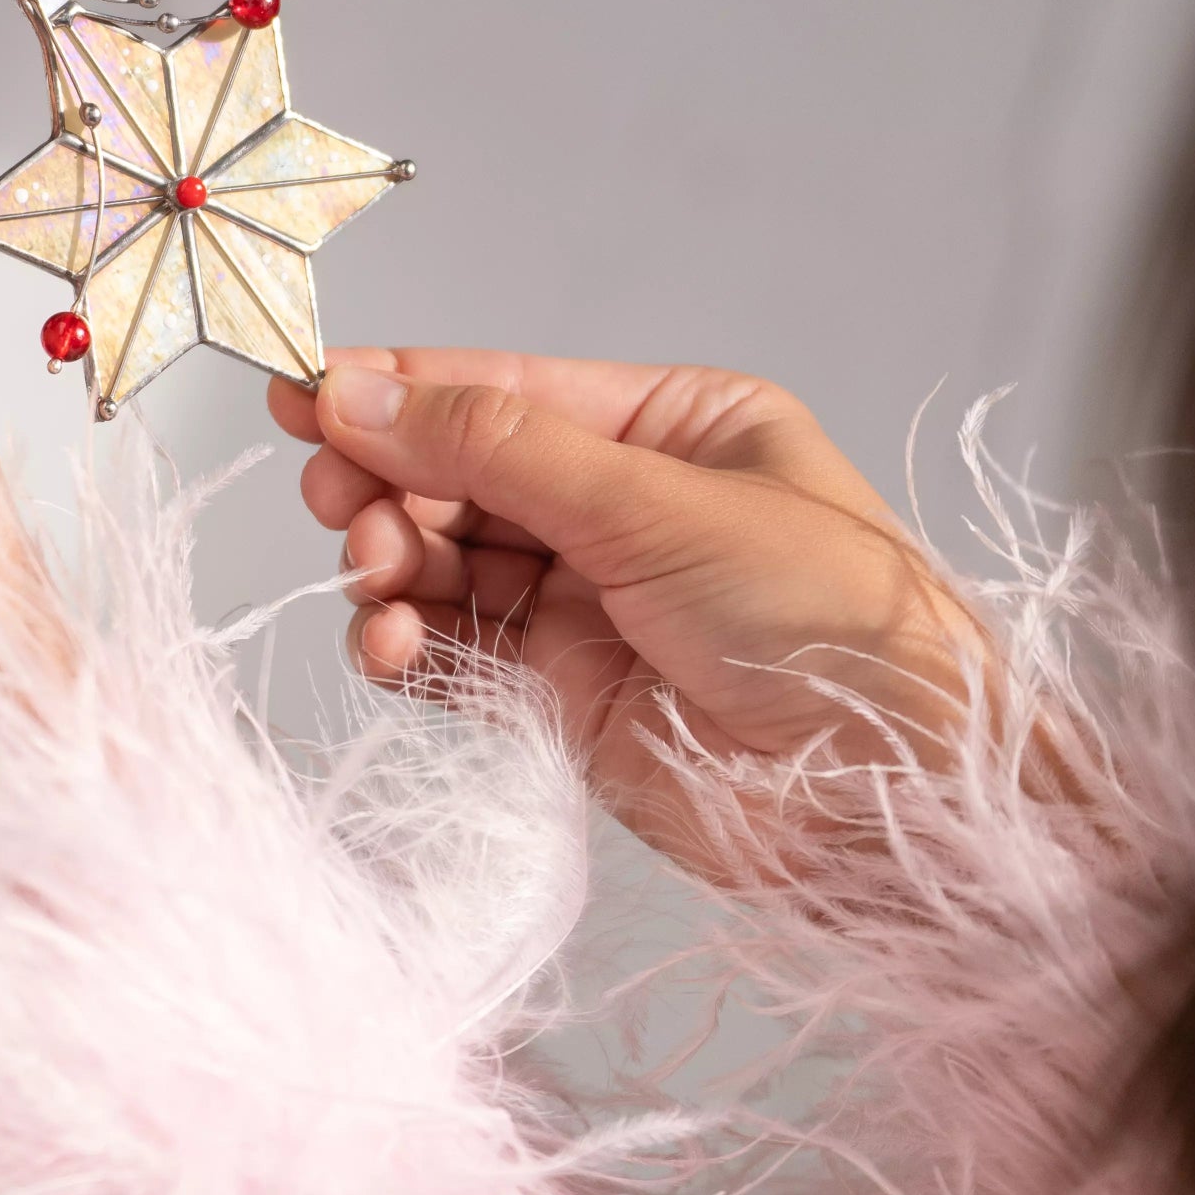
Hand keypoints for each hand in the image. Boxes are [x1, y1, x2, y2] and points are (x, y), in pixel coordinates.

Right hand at [268, 349, 985, 870]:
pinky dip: (407, 642)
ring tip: (376, 575)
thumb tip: (355, 390)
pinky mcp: (561, 694)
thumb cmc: (825, 618)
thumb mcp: (653, 502)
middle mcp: (619, 506)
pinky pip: (455, 649)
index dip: (397, 388)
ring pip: (445, 561)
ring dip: (392, 563)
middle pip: (460, 475)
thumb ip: (495, 449)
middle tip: (335, 497)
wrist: (896, 806)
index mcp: (667, 428)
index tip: (298, 388)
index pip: (504, 393)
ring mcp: (587, 602)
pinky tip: (393, 647)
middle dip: (390, 482)